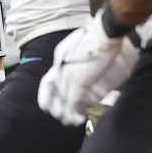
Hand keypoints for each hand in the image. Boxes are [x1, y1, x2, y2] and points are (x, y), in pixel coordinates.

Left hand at [38, 11, 138, 125]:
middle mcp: (60, 65)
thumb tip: (84, 66)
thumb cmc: (100, 34)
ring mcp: (69, 73)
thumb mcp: (82, 44)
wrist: (106, 31)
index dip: (47, 95)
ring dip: (68, 111)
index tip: (45, 107)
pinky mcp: (79, 81)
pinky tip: (82, 116)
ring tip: (72, 120)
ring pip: (64, 98)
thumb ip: (78, 57)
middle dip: (59, 106)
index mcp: (60, 55)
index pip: (48, 80)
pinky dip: (77, 110)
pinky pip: (74, 101)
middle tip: (63, 117)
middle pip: (57, 90)